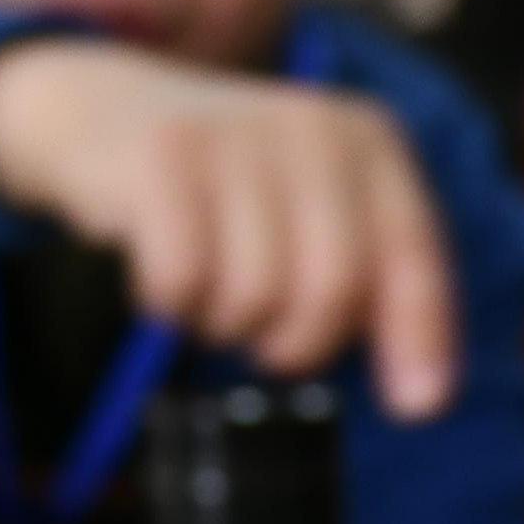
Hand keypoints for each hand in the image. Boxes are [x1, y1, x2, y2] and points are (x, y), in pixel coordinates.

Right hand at [0, 38, 461, 413]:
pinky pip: (182, 282)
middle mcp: (312, 128)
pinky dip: (169, 302)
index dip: (419, 338)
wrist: (100, 113)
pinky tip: (161, 271)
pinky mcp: (161, 157)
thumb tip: (424, 402)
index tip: (417, 409)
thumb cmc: (225, 194)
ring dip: (223, 323)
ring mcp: (235, 135)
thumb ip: (376, 295)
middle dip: (294, 342)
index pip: (413, 256)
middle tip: (258, 332)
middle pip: (331, 292)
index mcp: (369, 142)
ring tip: (206, 286)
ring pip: (255, 296)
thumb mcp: (315, 221)